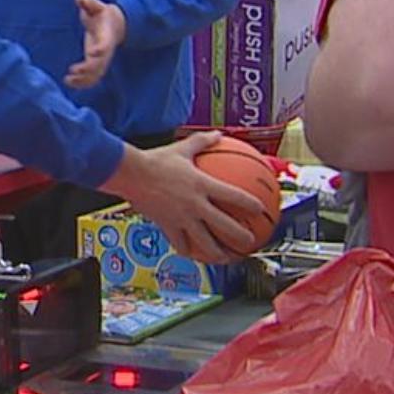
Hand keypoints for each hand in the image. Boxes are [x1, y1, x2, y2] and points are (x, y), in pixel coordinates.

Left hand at [65, 0, 127, 89]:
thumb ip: (88, 3)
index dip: (100, 50)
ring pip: (96, 75)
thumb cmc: (103, 14)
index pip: (105, 45)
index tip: (92, 53)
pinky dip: (82, 83)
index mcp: (106, 37)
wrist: (115, 25)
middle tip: (73, 70)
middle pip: (100, 64)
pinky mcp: (97, 65)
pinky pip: (92, 78)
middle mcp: (105, 51)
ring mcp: (102, 60)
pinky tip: (69, 82)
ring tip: (68, 80)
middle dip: (88, 69)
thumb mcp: (97, 6)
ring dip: (83, 80)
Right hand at [100, 133, 268, 262]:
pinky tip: (193, 255)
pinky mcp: (168, 226)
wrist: (131, 174)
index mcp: (203, 185)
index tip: (261, 210)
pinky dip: (188, 251)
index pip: (234, 196)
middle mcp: (196, 205)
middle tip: (251, 242)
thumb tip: (218, 134)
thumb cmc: (155, 160)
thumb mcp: (182, 148)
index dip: (251, 204)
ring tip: (227, 259)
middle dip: (241, 237)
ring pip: (204, 242)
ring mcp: (182, 218)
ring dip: (218, 254)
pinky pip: (180, 243)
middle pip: (225, 226)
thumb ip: (202, 142)